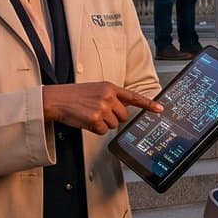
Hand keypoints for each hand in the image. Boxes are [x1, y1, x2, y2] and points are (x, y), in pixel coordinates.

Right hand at [42, 81, 160, 133]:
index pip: (133, 96)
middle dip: (114, 118)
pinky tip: (87, 121)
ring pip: (114, 125)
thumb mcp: (95, 90)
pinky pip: (103, 131)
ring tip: (90, 115)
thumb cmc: (74, 96)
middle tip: (99, 113)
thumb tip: (122, 110)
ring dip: (103, 124)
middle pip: (123, 116)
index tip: (160, 109)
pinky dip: (96, 129)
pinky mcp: (95, 119)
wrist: (57, 99)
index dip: (148, 104)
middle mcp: (108, 96)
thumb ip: (110, 97)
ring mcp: (102, 108)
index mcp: (110, 87)